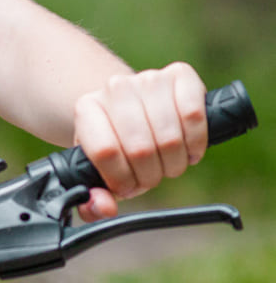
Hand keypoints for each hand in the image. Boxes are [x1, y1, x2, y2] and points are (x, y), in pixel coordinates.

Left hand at [71, 64, 207, 220]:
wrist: (134, 107)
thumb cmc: (117, 145)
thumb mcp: (97, 173)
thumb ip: (92, 200)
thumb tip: (104, 208)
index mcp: (86, 109)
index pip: (106, 152)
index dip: (121, 179)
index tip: (127, 186)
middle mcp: (114, 88)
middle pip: (140, 148)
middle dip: (150, 176)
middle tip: (151, 177)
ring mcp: (148, 78)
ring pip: (169, 136)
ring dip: (174, 163)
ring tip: (168, 165)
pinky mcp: (180, 74)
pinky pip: (194, 115)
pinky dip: (196, 142)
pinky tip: (189, 150)